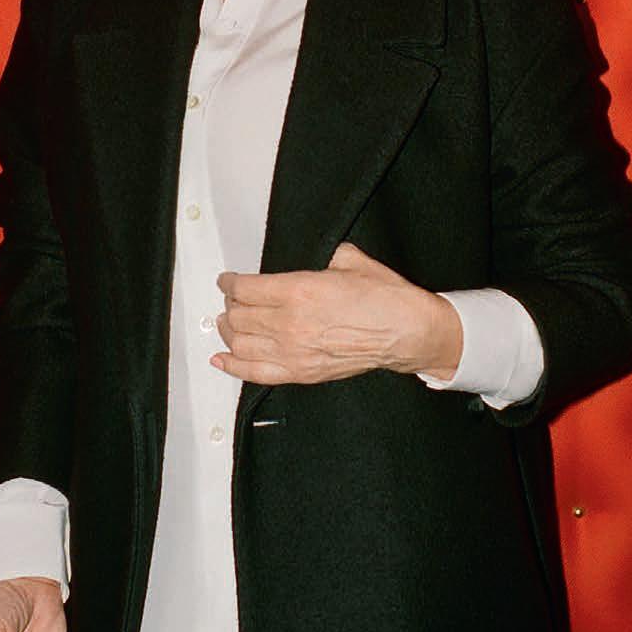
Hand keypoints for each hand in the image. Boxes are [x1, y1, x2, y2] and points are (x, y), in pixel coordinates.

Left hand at [212, 241, 462, 384]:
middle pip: (238, 315)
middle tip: (232, 300)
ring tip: (228, 324)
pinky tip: (223, 359)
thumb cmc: (386, 300)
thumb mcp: (350, 260)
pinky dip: (233, 366)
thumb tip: (317, 260)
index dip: (230, 283)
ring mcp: (294, 352)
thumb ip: (323, 258)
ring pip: (241, 344)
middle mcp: (290, 323)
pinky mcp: (302, 373)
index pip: (246, 288)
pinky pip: (255, 373)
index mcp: (299, 291)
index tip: (228, 281)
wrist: (407, 333)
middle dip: (230, 305)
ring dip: (228, 332)